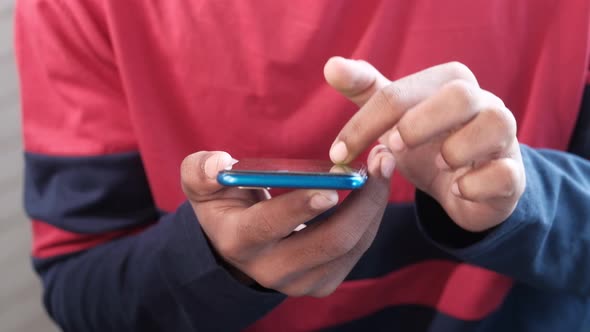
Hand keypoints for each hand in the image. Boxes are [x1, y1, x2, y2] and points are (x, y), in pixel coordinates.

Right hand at [180, 146, 394, 296]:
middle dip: (363, 200)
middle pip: (329, 241)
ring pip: (351, 245)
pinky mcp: (323, 282)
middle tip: (381, 159)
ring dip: (374, 204)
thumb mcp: (202, 184)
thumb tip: (220, 164)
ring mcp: (301, 282)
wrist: (238, 245)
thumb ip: (201, 170)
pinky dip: (372, 216)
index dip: (299, 207)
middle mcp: (270, 269)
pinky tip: (376, 188)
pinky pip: (358, 249)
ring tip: (384, 166)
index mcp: (239, 241)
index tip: (332, 186)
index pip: (269, 226)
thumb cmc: (225, 204)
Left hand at [324, 57, 525, 231]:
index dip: (363, 124)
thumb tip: (331, 65)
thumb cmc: (429, 145)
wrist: (467, 187)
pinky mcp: (513, 175)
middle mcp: (482, 102)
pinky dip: (475, 184)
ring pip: (496, 123)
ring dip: (456, 150)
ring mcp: (504, 137)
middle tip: (391, 148)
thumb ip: (366, 92)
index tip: (338, 154)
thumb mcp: (395, 118)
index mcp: (447, 83)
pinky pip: (505, 174)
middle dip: (418, 123)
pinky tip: (458, 189)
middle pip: (459, 94)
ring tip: (438, 166)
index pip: (399, 93)